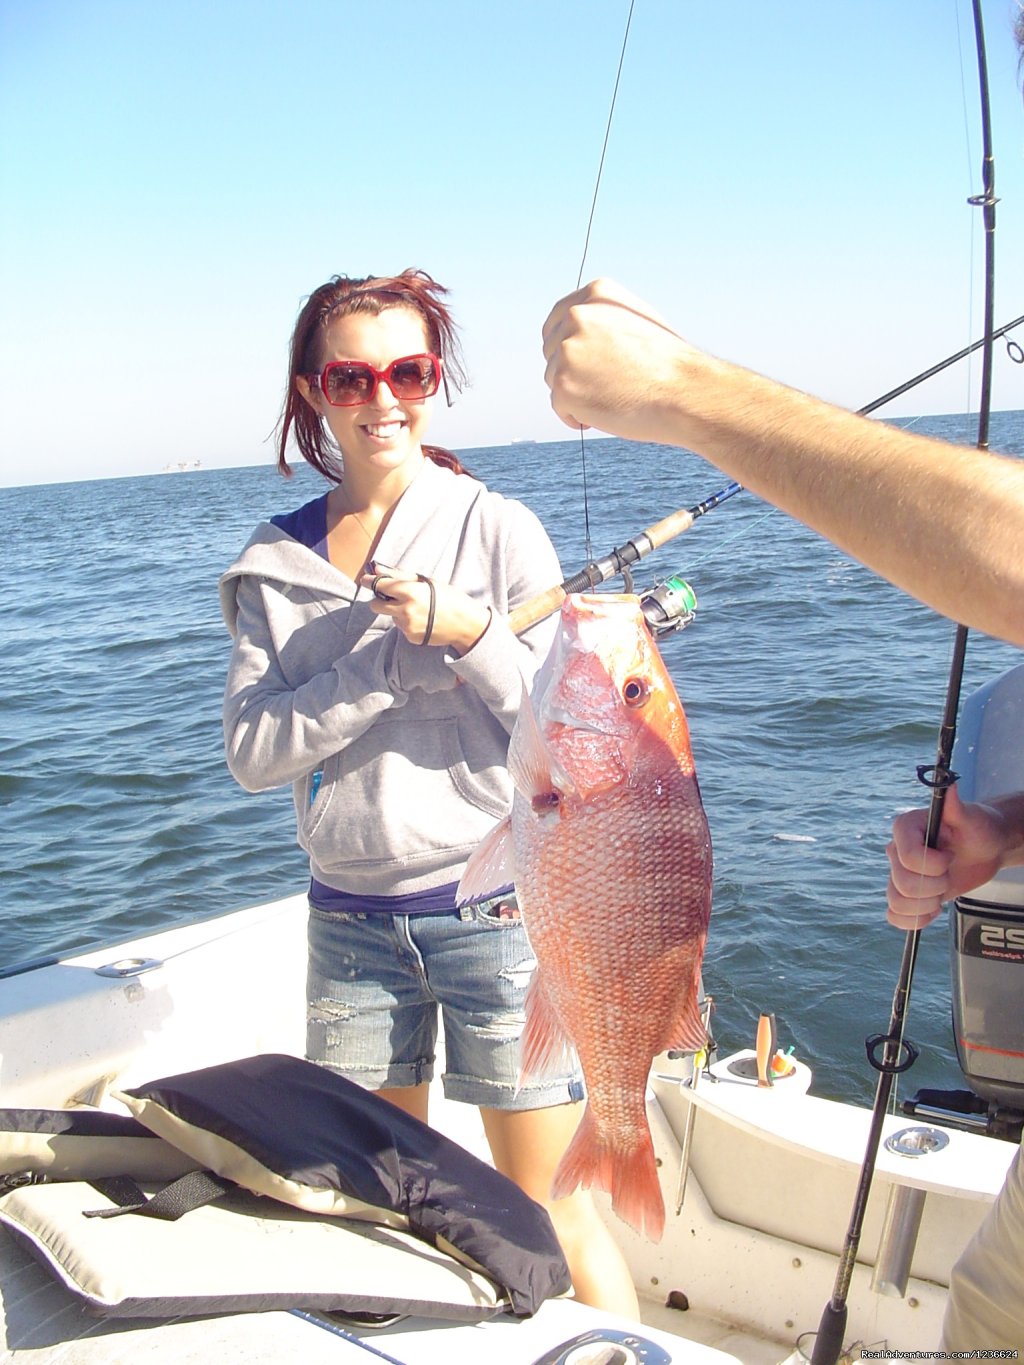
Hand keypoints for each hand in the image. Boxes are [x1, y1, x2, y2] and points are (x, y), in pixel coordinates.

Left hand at [360, 564, 490, 654]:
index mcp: (409, 592)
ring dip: (396, 610)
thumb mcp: (426, 581)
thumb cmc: (449, 597)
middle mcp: (405, 610)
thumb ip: (398, 575)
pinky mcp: (410, 637)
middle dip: (380, 599)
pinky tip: (422, 619)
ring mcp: (406, 626)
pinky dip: (406, 622)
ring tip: (418, 609)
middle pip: (375, 605)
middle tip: (392, 596)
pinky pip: (400, 626)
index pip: (379, 586)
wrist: (466, 624)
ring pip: (389, 616)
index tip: (366, 579)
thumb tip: (376, 569)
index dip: (370, 581)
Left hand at [541, 278, 698, 441]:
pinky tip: (603, 416)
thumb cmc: (668, 365)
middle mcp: (577, 316)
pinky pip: (558, 406)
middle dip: (569, 370)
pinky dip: (575, 416)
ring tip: (612, 399)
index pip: (557, 320)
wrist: (684, 391)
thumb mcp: (637, 321)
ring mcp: (567, 349)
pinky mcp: (562, 383)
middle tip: (602, 387)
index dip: (563, 345)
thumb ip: (604, 321)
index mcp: (596, 295)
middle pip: (551, 350)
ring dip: (574, 394)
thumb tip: (577, 333)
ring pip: (553, 378)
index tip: (574, 363)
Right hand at [885, 785, 1011, 930]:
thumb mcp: (972, 818)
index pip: (906, 856)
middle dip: (934, 886)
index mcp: (906, 828)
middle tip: (951, 874)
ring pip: (897, 902)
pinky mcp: (906, 894)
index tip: (950, 857)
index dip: (931, 865)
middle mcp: (897, 850)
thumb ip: (957, 805)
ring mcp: (899, 873)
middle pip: (902, 883)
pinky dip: (913, 920)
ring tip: (943, 894)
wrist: (984, 850)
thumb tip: (949, 782)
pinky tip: (932, 910)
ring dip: (926, 906)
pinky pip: (895, 915)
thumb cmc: (979, 829)